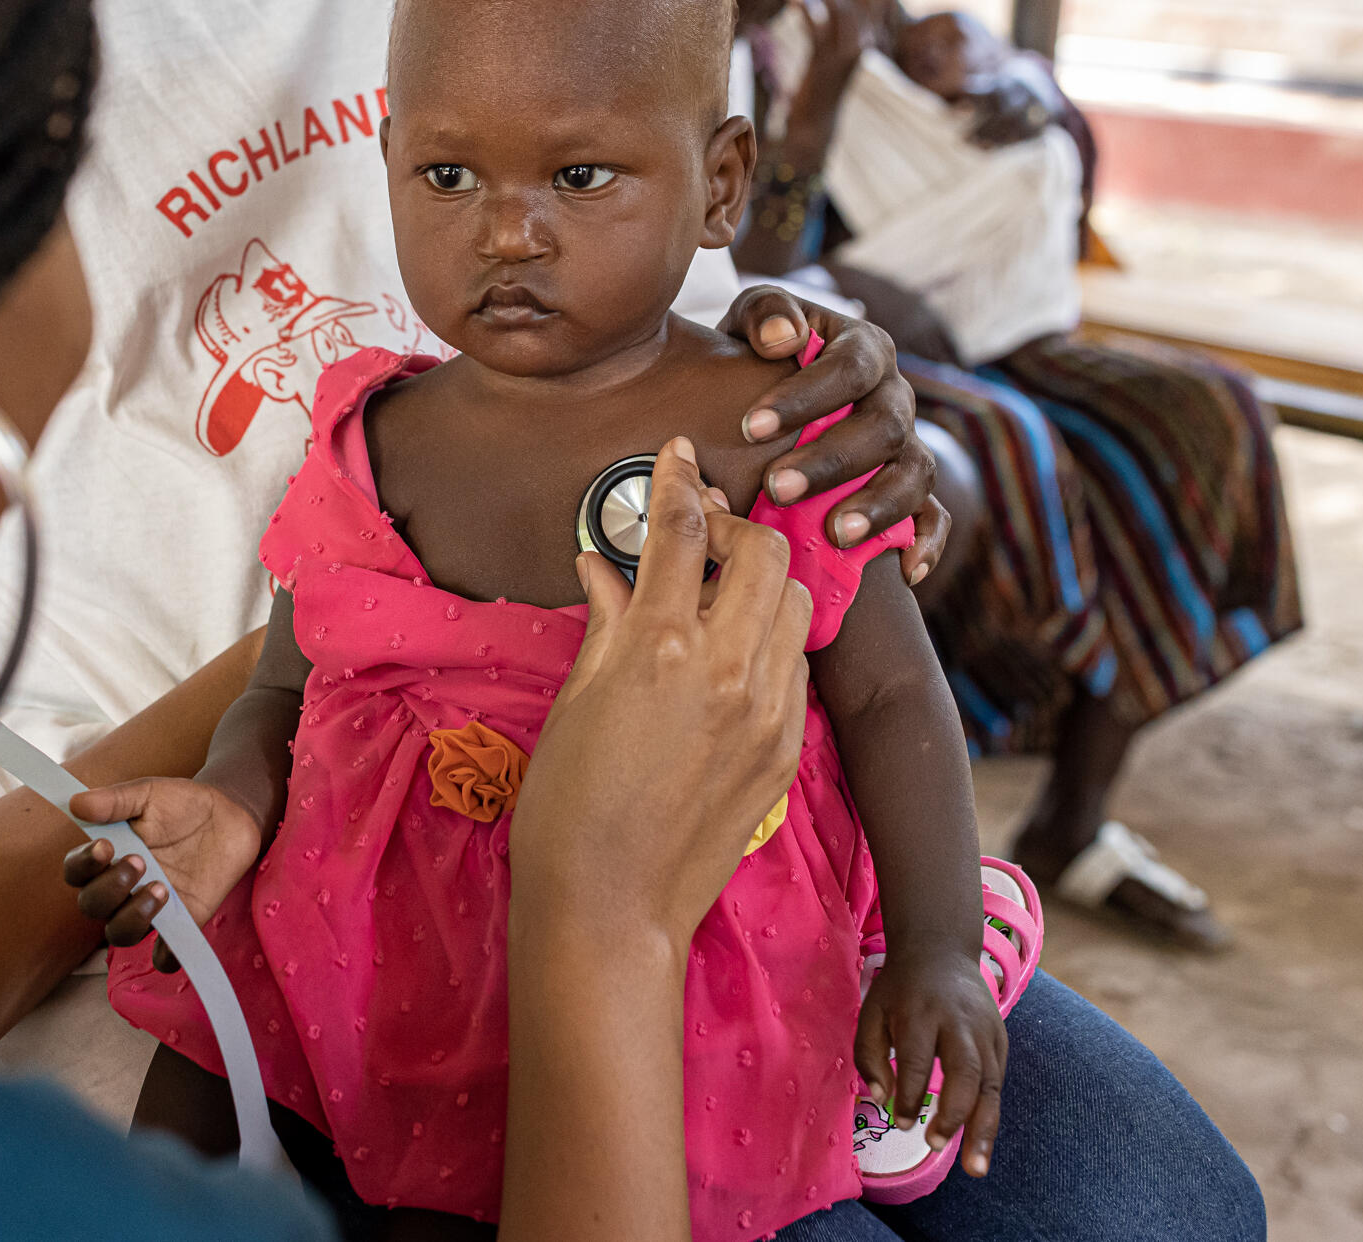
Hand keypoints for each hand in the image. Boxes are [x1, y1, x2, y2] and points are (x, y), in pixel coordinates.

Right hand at [62, 777, 262, 972]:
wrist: (229, 816)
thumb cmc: (181, 804)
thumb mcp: (148, 793)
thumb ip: (115, 801)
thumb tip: (76, 803)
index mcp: (107, 857)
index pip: (76, 872)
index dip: (83, 865)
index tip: (105, 846)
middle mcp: (121, 888)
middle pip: (92, 906)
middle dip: (109, 888)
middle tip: (139, 861)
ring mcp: (148, 908)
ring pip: (119, 933)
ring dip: (132, 917)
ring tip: (161, 888)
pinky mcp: (181, 923)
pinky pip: (164, 956)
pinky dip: (165, 957)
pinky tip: (173, 938)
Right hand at [510, 438, 813, 949]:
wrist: (611, 910)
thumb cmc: (567, 808)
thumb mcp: (574, 700)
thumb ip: (604, 623)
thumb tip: (602, 567)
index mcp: (660, 646)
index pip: (681, 530)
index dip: (677, 479)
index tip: (677, 452)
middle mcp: (727, 668)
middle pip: (762, 550)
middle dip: (732, 529)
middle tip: (696, 539)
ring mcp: (767, 710)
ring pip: (794, 602)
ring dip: (761, 582)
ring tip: (717, 598)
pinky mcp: (787, 749)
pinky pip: (795, 665)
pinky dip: (769, 641)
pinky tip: (730, 658)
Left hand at [716, 285, 948, 584]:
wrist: (763, 392)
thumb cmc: (756, 354)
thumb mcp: (754, 320)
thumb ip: (766, 314)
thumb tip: (785, 338)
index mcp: (865, 348)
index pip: (849, 368)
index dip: (804, 397)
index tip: (750, 428)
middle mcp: (895, 395)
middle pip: (883, 427)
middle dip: (831, 461)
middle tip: (776, 488)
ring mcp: (908, 444)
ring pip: (914, 474)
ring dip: (878, 506)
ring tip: (835, 533)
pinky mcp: (911, 488)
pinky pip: (934, 515)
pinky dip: (928, 542)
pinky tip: (908, 571)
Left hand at [783, 0, 874, 139]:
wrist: (815, 122)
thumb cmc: (817, 82)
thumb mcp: (824, 45)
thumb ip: (824, 18)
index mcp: (870, 30)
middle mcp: (867, 39)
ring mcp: (851, 52)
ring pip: (840, 5)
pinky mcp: (831, 63)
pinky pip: (819, 28)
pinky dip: (806, 9)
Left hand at [855, 941, 1007, 1176]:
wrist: (941, 950)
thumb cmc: (899, 990)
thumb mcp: (871, 1011)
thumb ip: (869, 1055)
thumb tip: (882, 1099)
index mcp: (920, 1012)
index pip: (918, 1059)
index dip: (910, 1093)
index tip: (901, 1122)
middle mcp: (958, 1022)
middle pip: (965, 1072)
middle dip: (954, 1114)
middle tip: (936, 1145)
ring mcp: (986, 1031)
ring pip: (991, 1084)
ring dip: (984, 1129)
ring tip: (975, 1168)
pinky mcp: (1000, 1040)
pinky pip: (998, 1083)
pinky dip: (990, 1115)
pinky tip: (981, 1143)